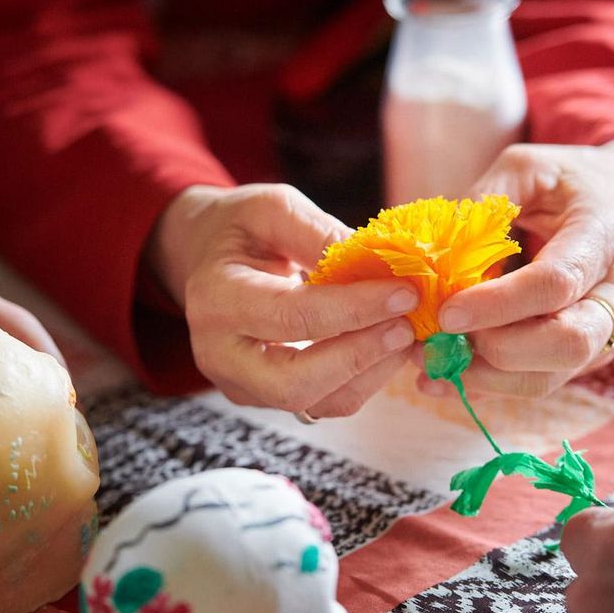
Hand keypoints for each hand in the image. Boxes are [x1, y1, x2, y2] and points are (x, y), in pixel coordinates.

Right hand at [149, 184, 418, 417]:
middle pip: (294, 381)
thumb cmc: (240, 228)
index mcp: (216, 298)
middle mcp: (218, 352)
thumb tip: (378, 261)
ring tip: (405, 334)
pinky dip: (361, 380)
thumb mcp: (273, 209)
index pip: (293, 316)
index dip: (354, 309)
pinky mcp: (262, 397)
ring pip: (314, 401)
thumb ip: (319, 233)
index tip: (404, 293)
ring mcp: (238, 383)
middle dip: (360, 356)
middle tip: (407, 326)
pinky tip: (386, 348)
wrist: (206, 258)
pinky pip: (321, 404)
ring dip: (369, 372)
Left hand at [420, 141, 613, 398]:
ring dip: (485, 377)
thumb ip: (486, 202)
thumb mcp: (530, 167)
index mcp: (603, 237)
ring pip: (551, 377)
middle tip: (437, 336)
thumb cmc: (576, 182)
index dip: (499, 304)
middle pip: (565, 344)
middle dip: (495, 349)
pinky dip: (490, 384)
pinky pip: (540, 382)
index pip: (556, 284)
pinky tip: (444, 375)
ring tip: (428, 360)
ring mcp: (609, 331)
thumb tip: (436, 250)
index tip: (447, 311)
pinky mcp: (591, 355)